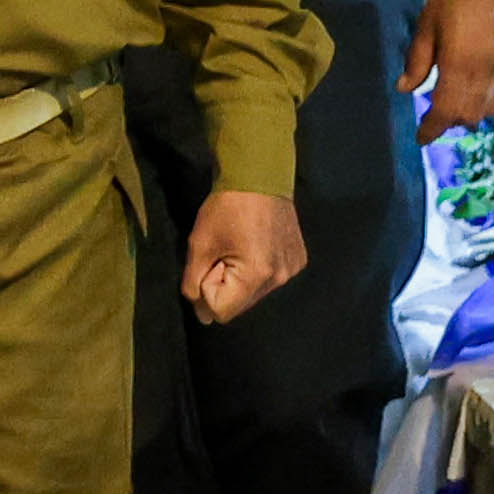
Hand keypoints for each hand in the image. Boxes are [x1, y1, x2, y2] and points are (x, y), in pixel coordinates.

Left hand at [183, 188, 310, 325]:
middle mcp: (281, 278)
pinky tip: (255, 245)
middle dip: (224, 285)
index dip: (208, 290)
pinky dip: (257, 270)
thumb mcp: (199, 245)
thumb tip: (203, 317)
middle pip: (240, 305)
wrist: (259, 176)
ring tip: (239, 246)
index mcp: (257, 275)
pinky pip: (270, 279)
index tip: (212, 261)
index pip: (223, 311)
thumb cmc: (225, 208)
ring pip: (254, 294)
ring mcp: (293, 270)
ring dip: (240, 279)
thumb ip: (194, 283)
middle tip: (223, 252)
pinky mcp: (299, 261)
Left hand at [407, 0, 493, 135]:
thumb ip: (418, 61)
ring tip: (458, 105)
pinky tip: (482, 91)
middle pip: (472, 114)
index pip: (446, 109)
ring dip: (474, 112)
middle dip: (452, 121)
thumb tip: (405, 89)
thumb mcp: (427, 26)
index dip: (433, 128)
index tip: (422, 138)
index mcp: (461, 62)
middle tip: (437, 116)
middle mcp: (490, 69)